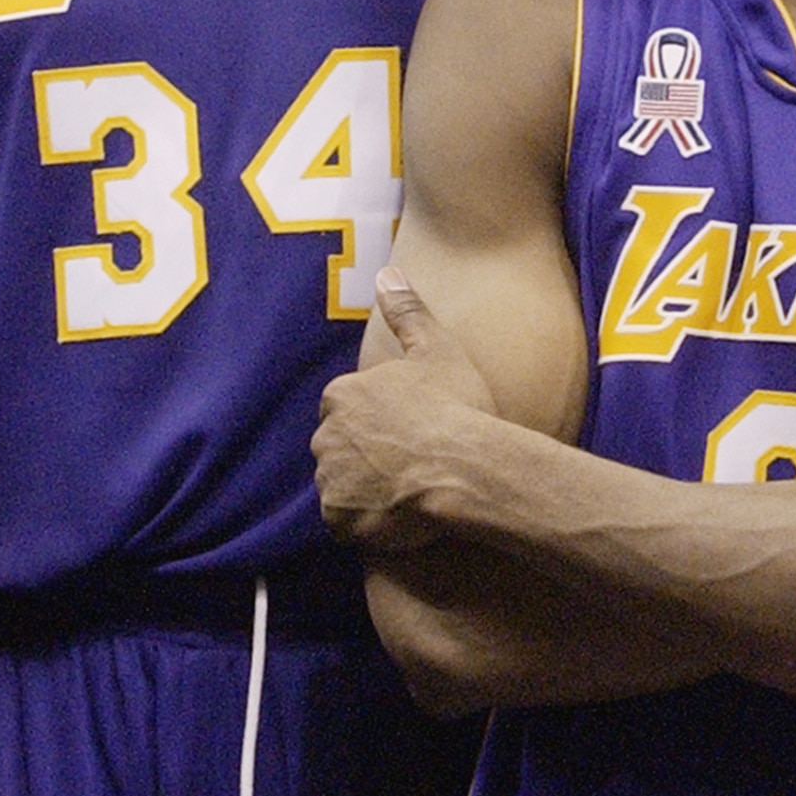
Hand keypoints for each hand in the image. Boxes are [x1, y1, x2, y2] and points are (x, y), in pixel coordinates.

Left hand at [313, 269, 498, 552]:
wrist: (469, 469)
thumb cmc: (458, 408)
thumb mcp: (437, 349)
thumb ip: (407, 311)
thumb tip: (387, 272)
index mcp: (342, 395)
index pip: (344, 410)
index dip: (375, 422)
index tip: (406, 431)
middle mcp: (325, 436)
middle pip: (339, 448)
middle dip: (365, 457)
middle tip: (409, 464)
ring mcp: (330, 480)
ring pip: (342, 485)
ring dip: (365, 490)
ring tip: (408, 493)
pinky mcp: (339, 519)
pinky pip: (346, 522)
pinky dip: (366, 523)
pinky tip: (400, 517)